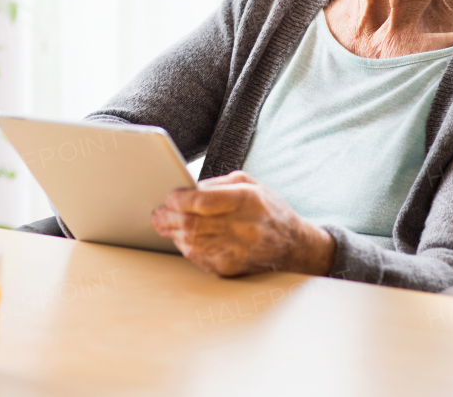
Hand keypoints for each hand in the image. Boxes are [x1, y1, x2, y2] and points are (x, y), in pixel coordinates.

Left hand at [150, 171, 335, 276]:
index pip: (203, 202)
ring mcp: (238, 251)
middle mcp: (243, 228)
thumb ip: (218, 185)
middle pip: (193, 224)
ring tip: (163, 224)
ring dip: (173, 233)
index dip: (180, 199)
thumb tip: (189, 190)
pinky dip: (186, 248)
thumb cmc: (269, 210)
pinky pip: (200, 258)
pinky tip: (181, 239)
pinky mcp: (232, 268)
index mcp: (248, 201)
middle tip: (158, 213)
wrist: (294, 246)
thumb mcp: (250, 184)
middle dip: (169, 217)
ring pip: (193, 243)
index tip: (170, 197)